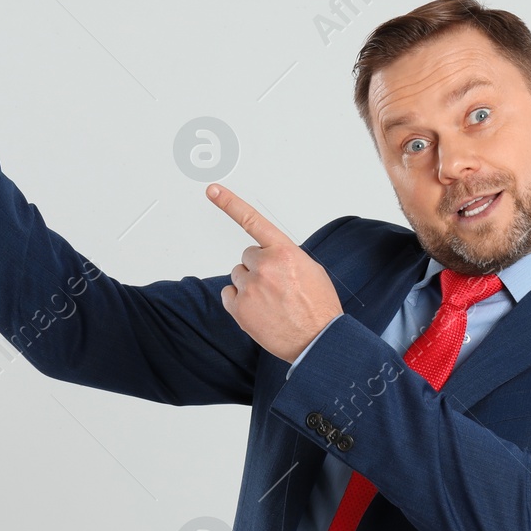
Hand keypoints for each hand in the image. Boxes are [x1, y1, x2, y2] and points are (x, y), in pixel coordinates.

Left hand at [208, 184, 342, 363]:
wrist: (318, 341)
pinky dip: (240, 302)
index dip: (229, 203)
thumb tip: (271, 256)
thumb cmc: (318, 307)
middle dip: (259, 267)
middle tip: (278, 287)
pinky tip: (259, 311)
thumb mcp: (311, 270)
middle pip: (247, 256)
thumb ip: (286, 256)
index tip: (212, 190)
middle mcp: (265, 266)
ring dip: (251, 285)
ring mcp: (250, 288)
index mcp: (285, 252)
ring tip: (271, 302)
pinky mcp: (239, 308)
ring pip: (238, 275)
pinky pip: (229, 294)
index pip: (252, 221)